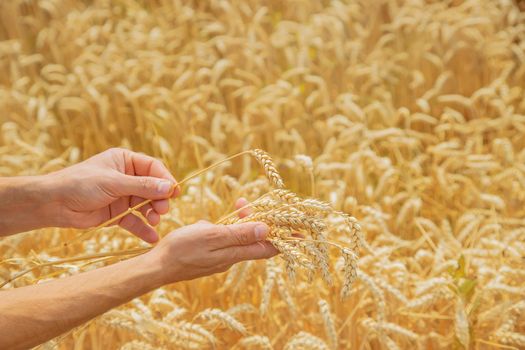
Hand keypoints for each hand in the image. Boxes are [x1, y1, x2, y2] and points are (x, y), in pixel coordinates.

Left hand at [46, 148, 178, 241]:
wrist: (53, 204)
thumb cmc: (80, 184)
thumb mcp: (113, 183)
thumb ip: (142, 186)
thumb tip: (169, 188)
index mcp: (125, 161)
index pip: (153, 168)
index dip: (165, 180)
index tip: (174, 192)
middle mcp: (126, 177)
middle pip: (152, 188)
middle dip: (159, 199)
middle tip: (162, 210)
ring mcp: (122, 196)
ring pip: (146, 205)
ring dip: (152, 214)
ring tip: (154, 221)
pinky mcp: (117, 214)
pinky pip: (135, 221)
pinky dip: (143, 229)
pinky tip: (151, 237)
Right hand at [147, 197, 277, 283]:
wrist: (157, 266)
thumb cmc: (182, 249)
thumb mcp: (212, 236)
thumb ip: (239, 233)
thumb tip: (267, 229)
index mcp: (235, 253)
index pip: (269, 247)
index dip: (286, 239)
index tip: (302, 233)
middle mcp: (232, 257)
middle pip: (257, 240)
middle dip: (265, 223)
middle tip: (266, 207)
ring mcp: (221, 257)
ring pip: (242, 238)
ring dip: (245, 221)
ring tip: (240, 204)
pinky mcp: (211, 254)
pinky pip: (228, 239)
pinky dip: (230, 226)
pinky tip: (220, 219)